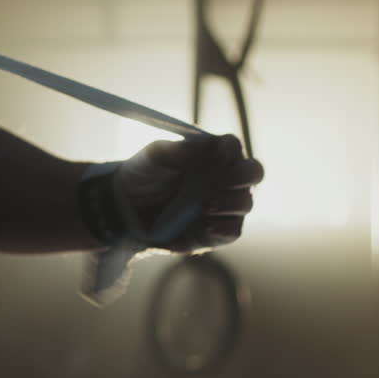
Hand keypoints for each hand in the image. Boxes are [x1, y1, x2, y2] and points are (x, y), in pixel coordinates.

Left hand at [116, 134, 264, 252]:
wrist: (124, 207)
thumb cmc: (143, 174)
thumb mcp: (156, 156)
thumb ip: (183, 150)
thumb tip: (213, 146)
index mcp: (212, 154)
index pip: (232, 146)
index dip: (230, 149)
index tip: (218, 155)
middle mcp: (224, 178)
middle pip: (253, 172)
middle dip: (242, 176)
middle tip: (218, 182)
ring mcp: (223, 205)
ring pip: (246, 202)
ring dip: (230, 203)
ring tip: (205, 205)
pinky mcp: (216, 231)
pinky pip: (233, 231)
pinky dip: (225, 228)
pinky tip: (207, 225)